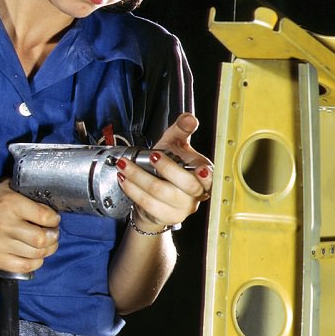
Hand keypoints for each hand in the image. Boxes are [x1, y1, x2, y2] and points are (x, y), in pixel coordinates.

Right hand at [0, 180, 60, 275]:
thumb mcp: (2, 187)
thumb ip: (24, 189)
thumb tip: (47, 193)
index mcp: (10, 203)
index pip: (45, 216)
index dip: (54, 220)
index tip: (53, 220)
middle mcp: (5, 224)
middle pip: (42, 238)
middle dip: (53, 237)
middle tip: (52, 234)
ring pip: (36, 254)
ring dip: (47, 250)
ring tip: (46, 245)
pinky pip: (24, 267)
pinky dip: (35, 263)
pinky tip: (34, 256)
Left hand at [116, 113, 212, 231]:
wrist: (155, 194)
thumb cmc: (168, 165)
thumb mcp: (174, 143)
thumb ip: (181, 129)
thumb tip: (190, 119)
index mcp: (203, 174)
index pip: (209, 176)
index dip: (207, 175)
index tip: (201, 170)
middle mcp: (197, 194)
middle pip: (185, 184)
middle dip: (167, 168)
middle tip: (152, 155)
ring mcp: (183, 208)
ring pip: (160, 192)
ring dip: (138, 177)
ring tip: (125, 165)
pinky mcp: (167, 217)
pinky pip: (148, 204)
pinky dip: (133, 189)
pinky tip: (125, 179)